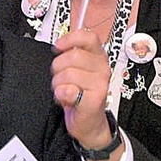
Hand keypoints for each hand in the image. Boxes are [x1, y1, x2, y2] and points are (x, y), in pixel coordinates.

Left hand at [50, 28, 115, 152]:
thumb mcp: (79, 71)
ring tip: (64, 90)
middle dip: (58, 67)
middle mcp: (102, 69)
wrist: (89, 123)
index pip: (88, 37)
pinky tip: (66, 98)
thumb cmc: (81, 95)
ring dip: (58, 84)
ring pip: (68, 74)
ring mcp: (100, 85)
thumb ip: (72, 55)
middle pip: (73, 56)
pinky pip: (68, 90)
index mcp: (99, 57)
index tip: (58, 47)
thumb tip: (60, 44)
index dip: (70, 39)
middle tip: (60, 77)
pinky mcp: (94, 100)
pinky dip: (60, 94)